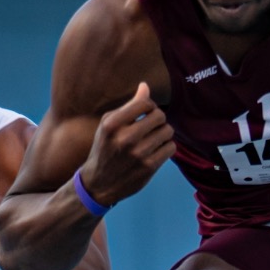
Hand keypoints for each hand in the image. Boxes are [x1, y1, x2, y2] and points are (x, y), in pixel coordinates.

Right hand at [81, 83, 173, 207]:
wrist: (99, 183)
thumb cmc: (105, 148)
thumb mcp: (109, 125)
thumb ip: (128, 106)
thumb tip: (145, 86)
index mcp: (112, 124)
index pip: (145, 103)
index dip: (149, 105)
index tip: (146, 112)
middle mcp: (125, 138)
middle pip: (160, 116)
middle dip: (158, 119)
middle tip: (151, 126)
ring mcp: (138, 154)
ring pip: (168, 131)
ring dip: (163, 133)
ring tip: (153, 138)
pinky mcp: (149, 167)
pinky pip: (171, 147)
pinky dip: (166, 147)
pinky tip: (156, 149)